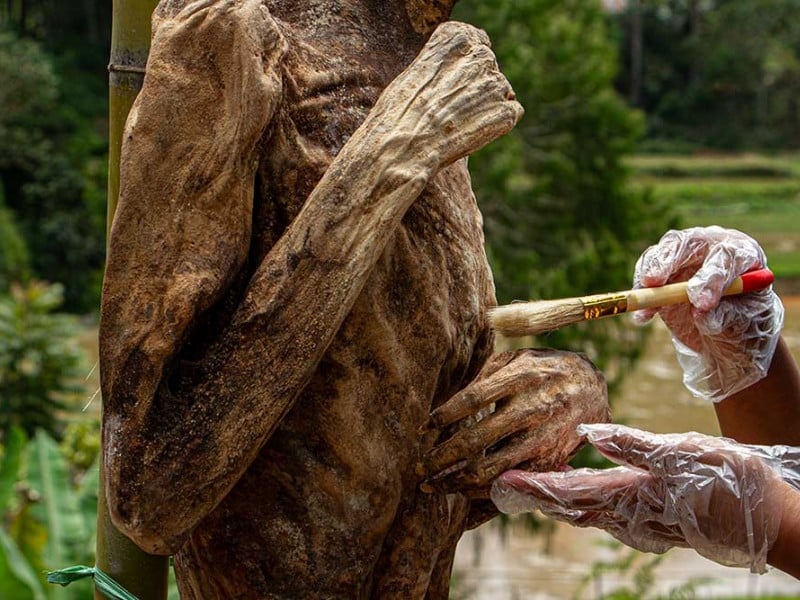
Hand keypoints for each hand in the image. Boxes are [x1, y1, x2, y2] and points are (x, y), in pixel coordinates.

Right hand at [371, 21, 522, 169]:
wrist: (403, 149)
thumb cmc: (398, 114)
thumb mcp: (413, 74)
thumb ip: (440, 65)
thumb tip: (455, 75)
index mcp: (456, 37)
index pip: (476, 41)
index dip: (464, 68)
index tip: (450, 87)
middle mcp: (480, 54)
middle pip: (487, 68)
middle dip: (474, 89)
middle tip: (449, 112)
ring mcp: (496, 83)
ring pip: (499, 91)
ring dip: (484, 107)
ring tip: (456, 126)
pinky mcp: (507, 112)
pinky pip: (510, 113)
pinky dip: (495, 125)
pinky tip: (469, 135)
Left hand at [420, 349, 608, 500]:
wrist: (591, 387)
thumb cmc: (541, 370)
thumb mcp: (514, 360)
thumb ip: (483, 377)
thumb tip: (445, 406)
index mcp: (519, 377)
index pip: (472, 399)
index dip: (443, 416)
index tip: (422, 430)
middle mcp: (531, 408)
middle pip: (475, 440)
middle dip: (440, 458)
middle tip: (419, 467)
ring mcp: (541, 438)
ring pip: (491, 469)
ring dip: (456, 481)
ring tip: (435, 484)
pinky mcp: (550, 461)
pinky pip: (511, 483)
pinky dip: (483, 492)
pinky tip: (463, 491)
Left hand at [491, 423, 784, 572]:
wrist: (767, 520)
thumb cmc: (726, 482)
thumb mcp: (681, 454)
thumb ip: (633, 445)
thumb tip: (590, 433)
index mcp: (628, 497)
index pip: (567, 492)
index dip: (532, 486)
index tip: (501, 483)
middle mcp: (625, 516)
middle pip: (567, 505)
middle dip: (534, 494)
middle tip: (502, 483)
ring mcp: (638, 521)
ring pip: (583, 510)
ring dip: (554, 496)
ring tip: (530, 478)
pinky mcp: (650, 518)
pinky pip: (602, 509)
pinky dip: (579, 496)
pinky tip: (577, 480)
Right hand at [633, 226, 783, 401]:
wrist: (726, 336)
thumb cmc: (742, 326)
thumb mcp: (741, 326)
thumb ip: (724, 317)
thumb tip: (700, 313)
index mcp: (742, 254)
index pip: (725, 257)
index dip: (710, 278)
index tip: (700, 304)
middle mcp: (712, 246)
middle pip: (687, 243)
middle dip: (668, 261)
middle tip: (654, 282)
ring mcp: (685, 255)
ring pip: (662, 252)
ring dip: (650, 273)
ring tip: (643, 297)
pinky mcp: (663, 269)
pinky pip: (646, 271)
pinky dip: (640, 292)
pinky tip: (643, 316)